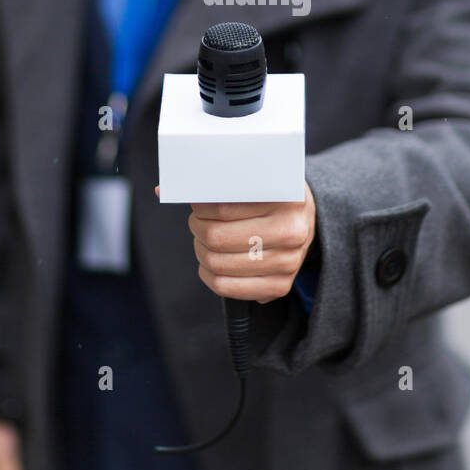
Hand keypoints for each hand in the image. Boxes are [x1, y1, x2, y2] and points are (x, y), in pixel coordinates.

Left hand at [155, 183, 316, 303]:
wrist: (306, 222)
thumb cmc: (271, 198)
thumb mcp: (257, 181)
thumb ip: (220, 183)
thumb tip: (164, 189)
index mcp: (286, 199)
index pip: (223, 206)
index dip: (199, 206)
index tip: (195, 202)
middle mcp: (292, 231)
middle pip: (216, 237)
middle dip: (197, 228)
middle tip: (198, 221)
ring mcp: (288, 262)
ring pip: (218, 263)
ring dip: (201, 251)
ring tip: (204, 240)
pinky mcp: (280, 286)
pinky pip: (226, 287)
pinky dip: (208, 276)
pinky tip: (210, 263)